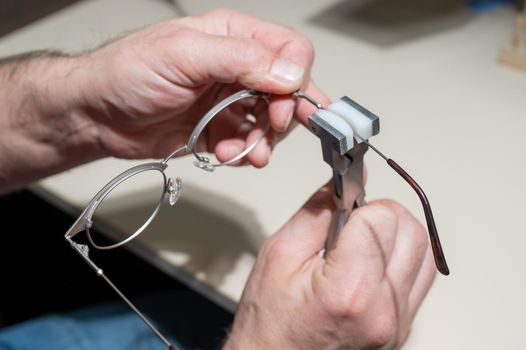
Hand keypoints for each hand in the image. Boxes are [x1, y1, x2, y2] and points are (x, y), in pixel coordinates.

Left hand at [76, 9, 327, 165]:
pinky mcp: (219, 129)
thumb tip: (289, 72)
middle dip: (283, 115)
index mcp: (233, 37)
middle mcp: (236, 68)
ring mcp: (228, 101)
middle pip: (287, 91)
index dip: (296, 78)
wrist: (97, 115)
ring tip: (244, 150)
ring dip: (263, 140)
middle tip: (270, 129)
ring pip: (270, 122)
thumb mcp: (184, 55)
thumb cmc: (127, 73)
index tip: (285, 103)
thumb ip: (240, 59)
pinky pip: (248, 144)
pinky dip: (244, 154)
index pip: (289, 52)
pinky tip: (226, 154)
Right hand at [224, 185, 435, 349]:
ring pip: (424, 251)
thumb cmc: (270, 323)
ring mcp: (398, 323)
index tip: (342, 203)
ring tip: (361, 242)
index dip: (358, 202)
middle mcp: (384, 311)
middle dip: (381, 213)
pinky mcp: (403, 327)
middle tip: (350, 221)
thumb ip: (316, 212)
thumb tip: (343, 181)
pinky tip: (371, 262)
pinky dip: (401, 257)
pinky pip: (420, 277)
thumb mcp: (279, 256)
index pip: (381, 218)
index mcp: (350, 291)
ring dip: (395, 233)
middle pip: (411, 230)